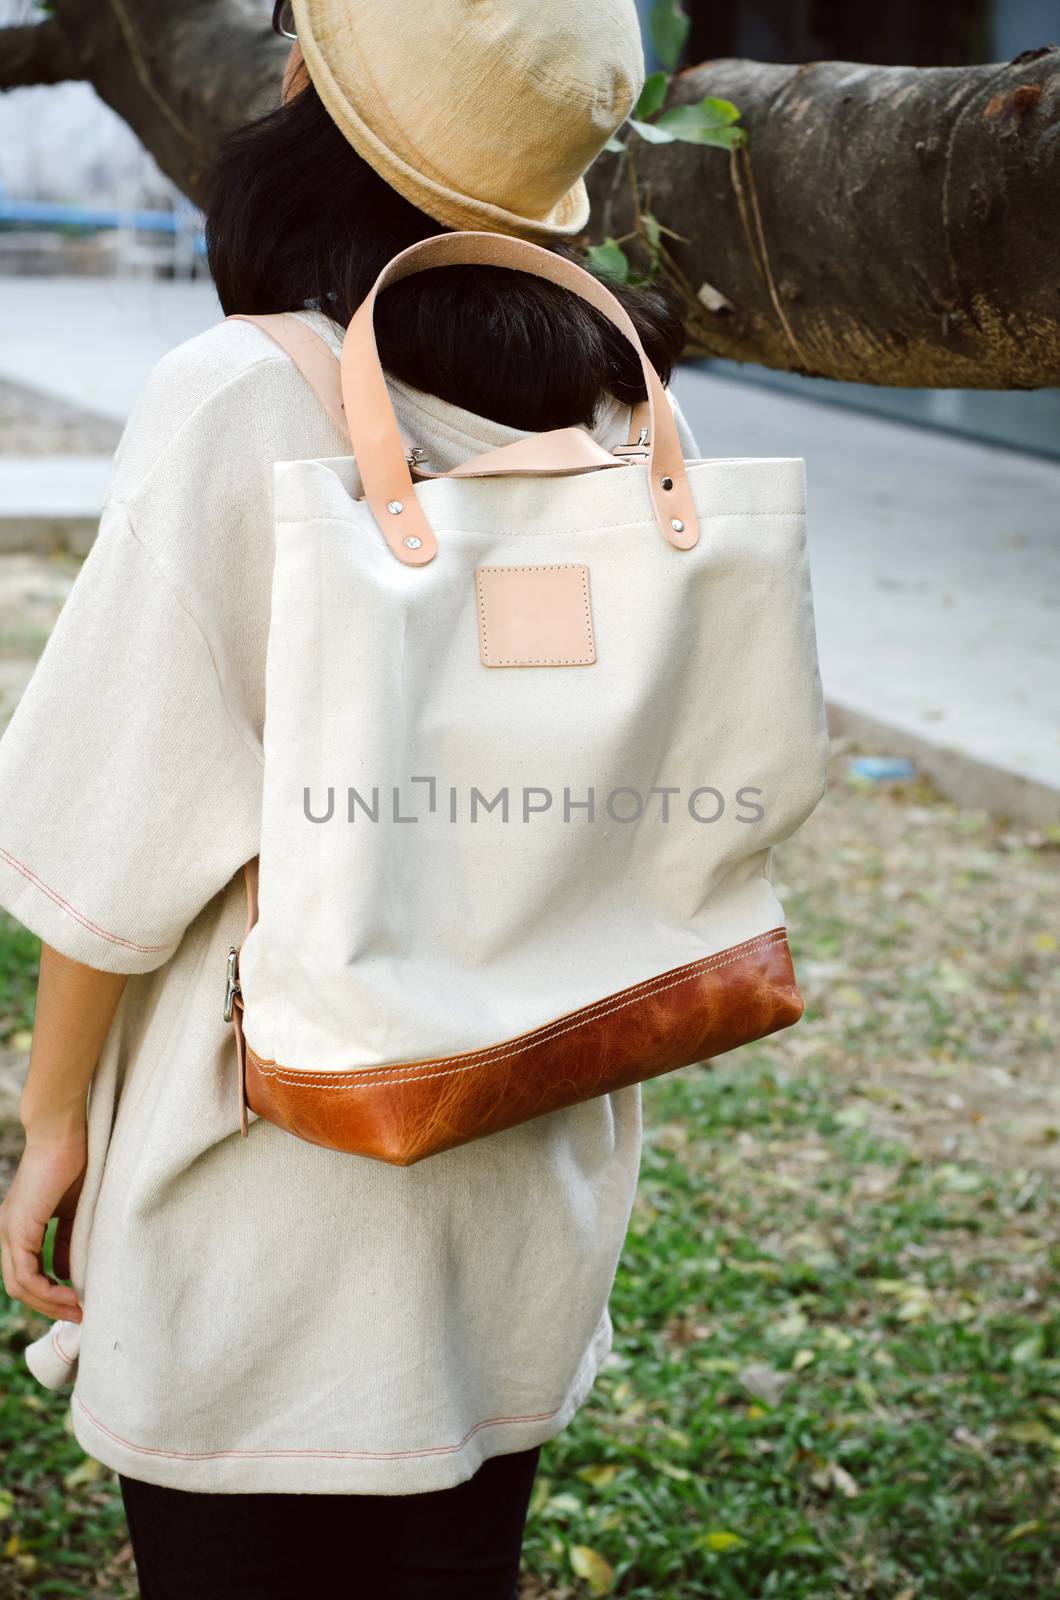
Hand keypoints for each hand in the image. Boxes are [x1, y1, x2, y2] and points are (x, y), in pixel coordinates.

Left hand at [0, 1128, 85, 1322]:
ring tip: (77, 1311)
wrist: (63, 1133)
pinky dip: (46, 1291)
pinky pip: (25, 1274)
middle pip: (20, 1286)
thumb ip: (69, 1238)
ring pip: (19, 1286)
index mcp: (21, 1226)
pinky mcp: (18, 1228)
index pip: (27, 1272)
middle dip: (50, 1306)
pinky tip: (70, 1295)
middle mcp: (8, 1232)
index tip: (77, 1303)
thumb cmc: (75, 1161)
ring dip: (49, 1304)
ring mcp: (9, 1231)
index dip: (50, 1293)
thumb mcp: (74, 1209)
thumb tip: (69, 1271)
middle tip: (78, 1316)